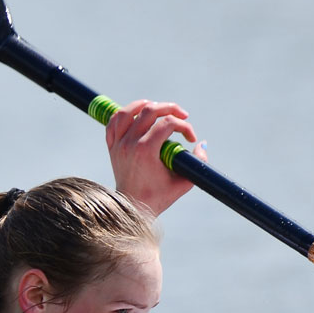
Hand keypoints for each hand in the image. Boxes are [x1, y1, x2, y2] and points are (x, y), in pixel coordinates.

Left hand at [107, 99, 203, 215]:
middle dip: (169, 108)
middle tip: (181, 115)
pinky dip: (124, 115)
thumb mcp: (184, 182)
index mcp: (145, 151)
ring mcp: (118, 145)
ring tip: (158, 107)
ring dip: (143, 104)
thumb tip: (202, 144)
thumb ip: (198, 162)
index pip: (167, 123)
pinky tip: (136, 115)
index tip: (191, 138)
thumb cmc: (159, 197)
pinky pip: (113, 123)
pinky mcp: (112, 147)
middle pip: (148, 111)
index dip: (184, 126)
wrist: (133, 208)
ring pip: (126, 112)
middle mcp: (129, 144)